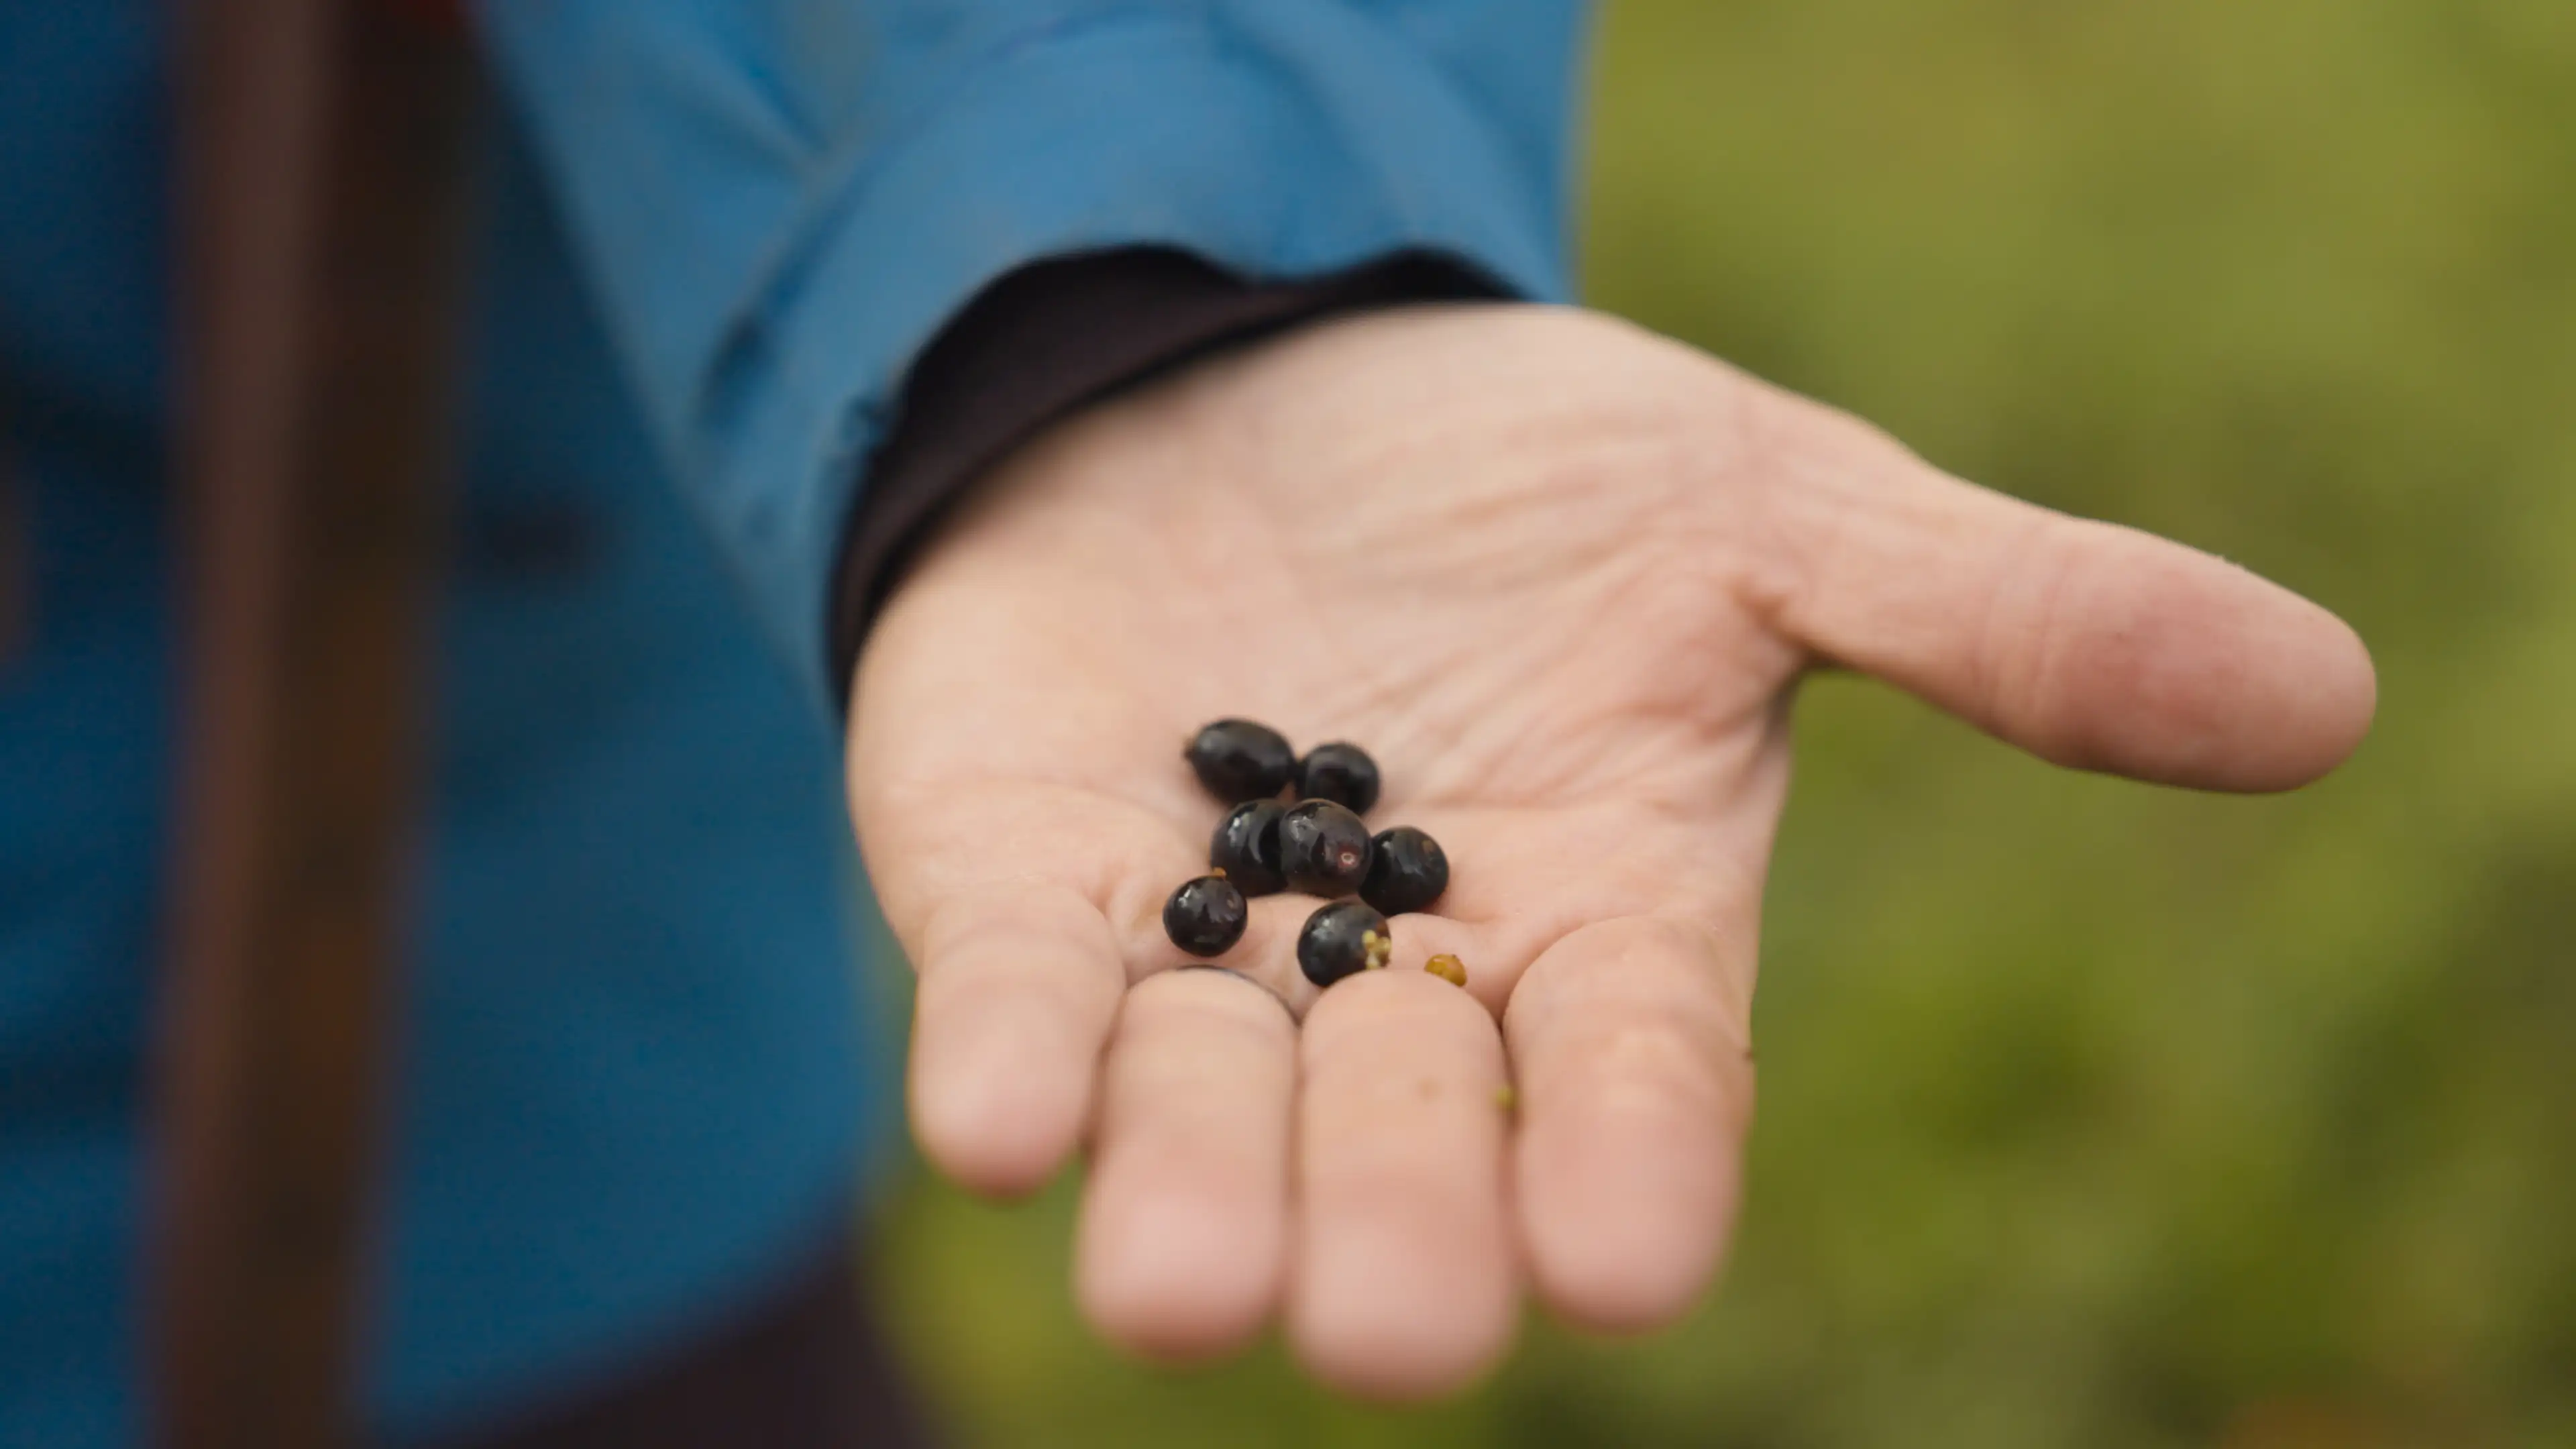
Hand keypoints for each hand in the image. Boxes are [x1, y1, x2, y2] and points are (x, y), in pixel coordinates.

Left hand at [845, 306, 2373, 1398]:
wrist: (1260, 382)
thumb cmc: (1534, 475)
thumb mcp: (1773, 512)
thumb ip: (2005, 618)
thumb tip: (2325, 690)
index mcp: (1606, 924)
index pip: (1638, 1080)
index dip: (1630, 1162)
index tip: (1620, 1258)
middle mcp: (1403, 980)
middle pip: (1415, 1140)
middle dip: (1402, 1228)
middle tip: (1398, 1328)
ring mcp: (1202, 948)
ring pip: (1206, 1114)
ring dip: (1194, 1200)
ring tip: (1179, 1293)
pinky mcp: (1023, 886)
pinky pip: (1014, 1001)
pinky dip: (1010, 1060)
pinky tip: (1002, 1122)